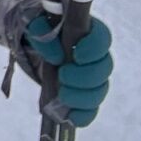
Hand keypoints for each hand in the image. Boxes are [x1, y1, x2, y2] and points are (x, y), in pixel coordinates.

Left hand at [24, 13, 112, 127]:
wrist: (38, 46)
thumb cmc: (41, 30)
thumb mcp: (36, 24)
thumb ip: (42, 31)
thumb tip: (56, 56)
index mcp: (88, 31)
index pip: (102, 38)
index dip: (94, 49)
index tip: (76, 55)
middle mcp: (97, 55)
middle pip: (104, 69)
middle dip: (84, 77)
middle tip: (63, 75)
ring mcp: (94, 78)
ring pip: (99, 91)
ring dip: (82, 97)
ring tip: (62, 94)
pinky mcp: (85, 96)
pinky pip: (92, 110)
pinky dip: (83, 115)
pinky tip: (71, 116)